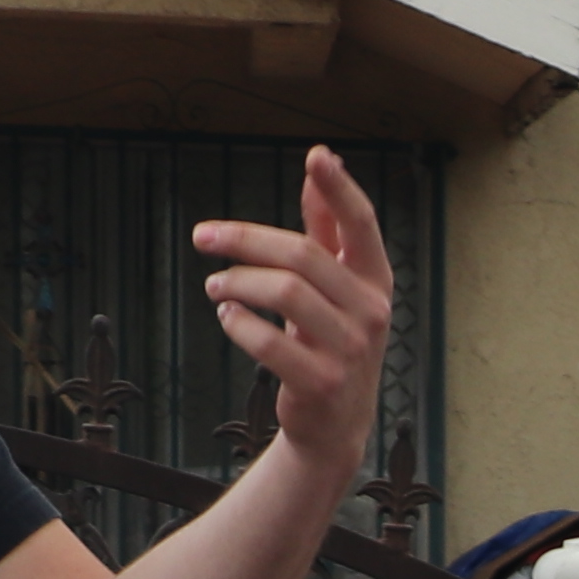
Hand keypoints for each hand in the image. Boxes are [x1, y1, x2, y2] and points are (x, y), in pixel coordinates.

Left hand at [198, 147, 396, 481]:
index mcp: (375, 281)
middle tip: (204, 237)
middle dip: (245, 239)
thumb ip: (327, 230)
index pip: (360, 225)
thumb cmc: (328, 341)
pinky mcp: (322, 382)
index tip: (317, 156)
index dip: (340, 190)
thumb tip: (321, 168)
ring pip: (284, 292)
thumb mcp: (335, 287)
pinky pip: (269, 341)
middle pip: (303, 255)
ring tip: (214, 286)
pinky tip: (228, 318)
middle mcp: (371, 311)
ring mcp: (350, 350)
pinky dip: (239, 324)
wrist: (333, 422)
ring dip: (237, 282)